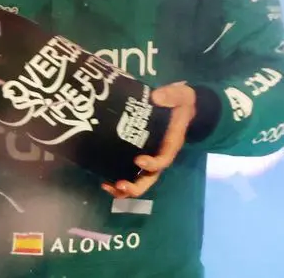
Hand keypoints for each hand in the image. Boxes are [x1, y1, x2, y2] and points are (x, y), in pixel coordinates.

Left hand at [103, 82, 196, 198]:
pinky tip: (103, 181)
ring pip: (139, 181)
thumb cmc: (179, 102)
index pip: (163, 160)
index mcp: (170, 145)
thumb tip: (156, 97)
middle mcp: (160, 156)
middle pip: (150, 178)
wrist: (179, 106)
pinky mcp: (137, 155)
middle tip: (121, 185)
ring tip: (108, 186)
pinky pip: (130, 173)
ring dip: (125, 189)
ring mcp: (149, 158)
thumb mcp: (180, 95)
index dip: (152, 164)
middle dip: (136, 186)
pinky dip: (118, 181)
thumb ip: (171, 95)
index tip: (138, 161)